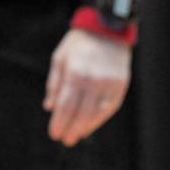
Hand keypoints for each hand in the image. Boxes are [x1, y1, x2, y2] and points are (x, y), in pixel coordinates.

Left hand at [43, 28, 130, 146]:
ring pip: (96, 114)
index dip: (60, 122)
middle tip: (64, 139)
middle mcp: (93, 80)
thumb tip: (49, 108)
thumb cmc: (78, 45)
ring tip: (76, 136)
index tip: (54, 134)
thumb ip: (54, 84)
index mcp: (75, 73)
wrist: (107, 29)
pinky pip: (109, 108)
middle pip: (81, 113)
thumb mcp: (60, 59)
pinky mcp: (120, 85)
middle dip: (71, 129)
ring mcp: (109, 84)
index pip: (66, 106)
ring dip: (85, 128)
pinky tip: (90, 126)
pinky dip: (99, 120)